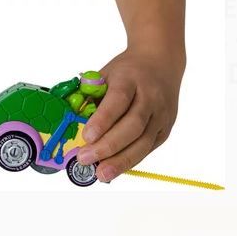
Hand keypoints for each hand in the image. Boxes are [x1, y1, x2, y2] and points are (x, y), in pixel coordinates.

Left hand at [77, 48, 184, 181]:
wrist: (160, 62)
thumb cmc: (127, 71)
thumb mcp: (105, 74)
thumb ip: (90, 96)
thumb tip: (70, 121)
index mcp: (131, 78)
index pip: (118, 100)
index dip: (102, 120)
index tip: (86, 136)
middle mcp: (150, 97)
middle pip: (133, 125)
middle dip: (108, 145)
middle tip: (85, 158)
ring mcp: (161, 114)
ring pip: (143, 141)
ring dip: (121, 160)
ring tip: (101, 173)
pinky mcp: (166, 128)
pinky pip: (148, 148)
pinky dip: (131, 160)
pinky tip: (115, 168)